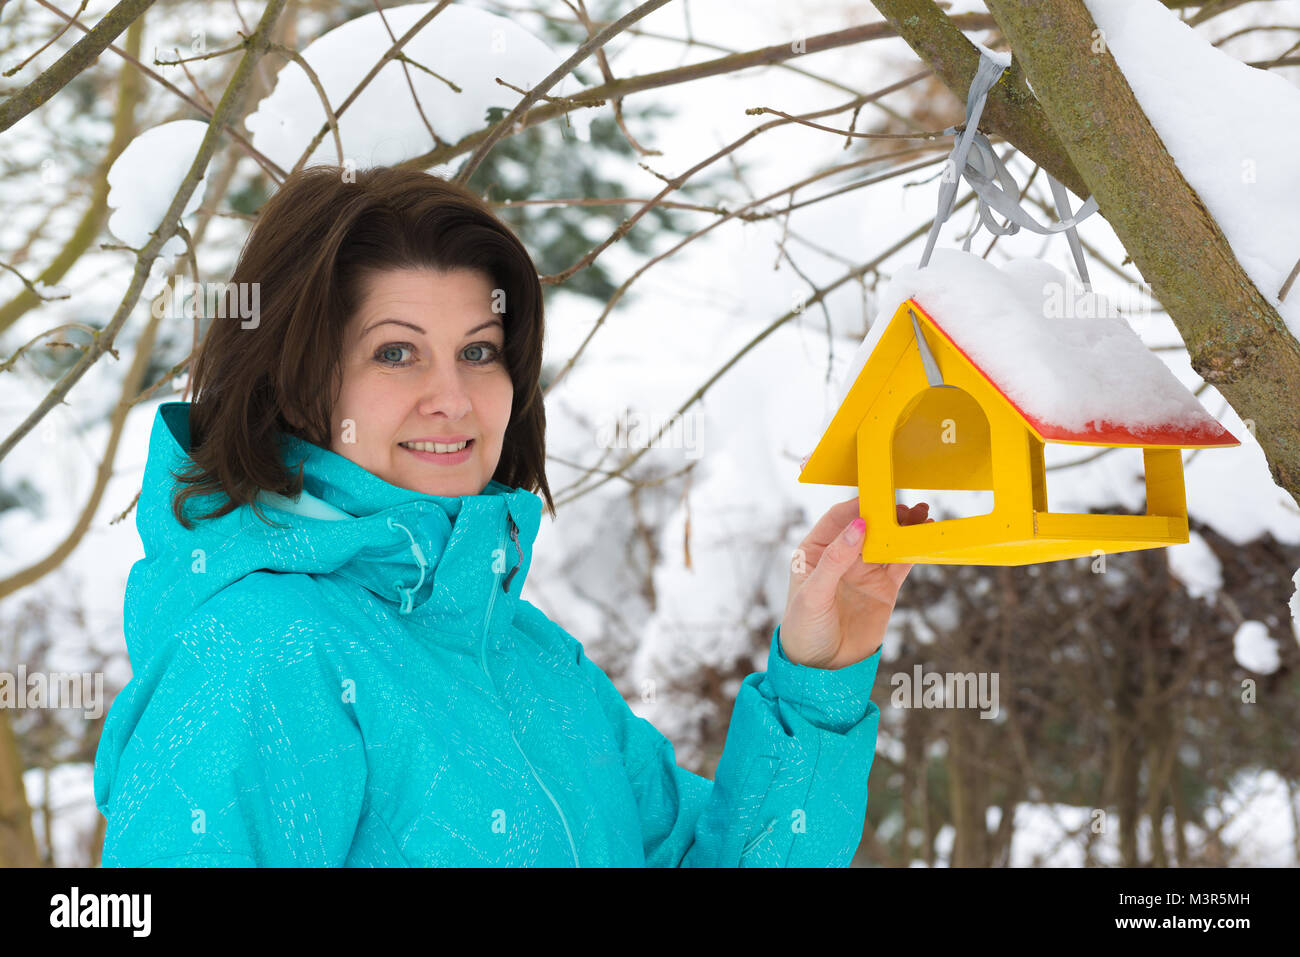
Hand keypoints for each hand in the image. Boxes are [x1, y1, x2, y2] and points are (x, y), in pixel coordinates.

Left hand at [780, 496, 931, 669]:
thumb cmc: (804, 628)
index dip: (859, 506)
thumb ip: (835, 560)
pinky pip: (902, 563)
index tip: (879, 497)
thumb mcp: (814, 593)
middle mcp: (842, 555)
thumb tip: (859, 526)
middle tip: (908, 507)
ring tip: (924, 516)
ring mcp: (864, 570)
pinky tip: (928, 539)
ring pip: (888, 541)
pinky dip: (916, 550)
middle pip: (868, 525)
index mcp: (816, 549)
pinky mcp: (884, 588)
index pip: (839, 518)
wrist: (821, 669)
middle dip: (888, 513)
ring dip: (906, 528)